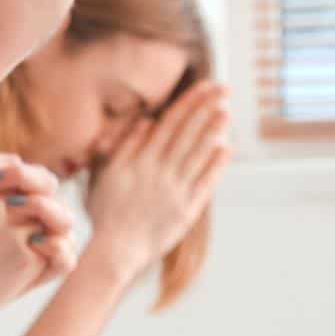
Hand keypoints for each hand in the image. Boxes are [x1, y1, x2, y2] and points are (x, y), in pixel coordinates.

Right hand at [0, 149, 75, 325]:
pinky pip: (62, 249)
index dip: (22, 178)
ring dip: (55, 221)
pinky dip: (58, 250)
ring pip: (57, 215)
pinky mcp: (27, 258)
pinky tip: (41, 253)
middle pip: (44, 185)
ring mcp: (15, 231)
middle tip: (32, 211)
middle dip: (43, 193)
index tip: (13, 193)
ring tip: (39, 233)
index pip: (17, 168)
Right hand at [85, 82, 230, 273]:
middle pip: (187, 134)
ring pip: (198, 154)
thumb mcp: (108, 175)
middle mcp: (161, 172)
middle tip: (224, 89)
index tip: (204, 86)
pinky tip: (226, 148)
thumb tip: (146, 122)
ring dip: (213, 131)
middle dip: (206, 108)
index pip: (170, 124)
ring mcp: (176, 190)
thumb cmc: (107, 213)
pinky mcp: (187, 209)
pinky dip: (216, 165)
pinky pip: (204, 183)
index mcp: (142, 161)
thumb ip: (127, 147)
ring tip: (227, 111)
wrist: (117, 249)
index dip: (189, 103)